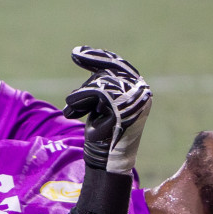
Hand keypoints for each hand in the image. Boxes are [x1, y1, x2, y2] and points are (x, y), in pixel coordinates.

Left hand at [60, 47, 151, 213]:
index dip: (98, 57)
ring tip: (75, 114)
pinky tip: (74, 115)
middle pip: (104, 75)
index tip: (77, 52)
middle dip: (85, 89)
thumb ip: (99, 85)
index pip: (117, 65)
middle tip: (73, 105)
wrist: (106, 161)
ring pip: (97, 86)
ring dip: (80, 100)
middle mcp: (140, 94)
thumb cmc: (102, 134)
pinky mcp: (121, 110)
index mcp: (138, 91)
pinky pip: (94, 95)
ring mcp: (132, 102)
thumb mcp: (100, 104)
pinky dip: (80, 103)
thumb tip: (85, 55)